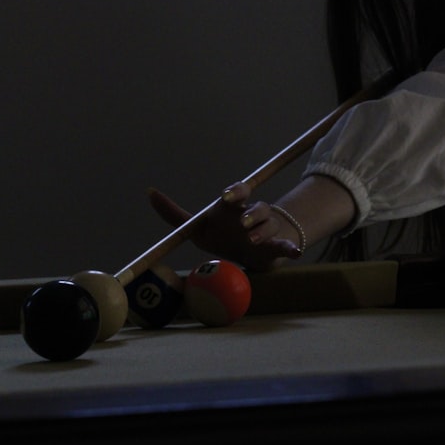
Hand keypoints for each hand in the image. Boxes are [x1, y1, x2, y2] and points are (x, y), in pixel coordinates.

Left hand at [147, 184, 302, 271]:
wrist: (251, 252)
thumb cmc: (223, 235)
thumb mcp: (199, 227)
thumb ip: (174, 214)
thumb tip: (149, 193)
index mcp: (235, 208)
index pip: (239, 192)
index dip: (235, 191)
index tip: (226, 196)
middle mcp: (252, 216)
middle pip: (257, 207)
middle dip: (251, 212)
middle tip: (241, 222)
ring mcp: (266, 231)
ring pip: (269, 225)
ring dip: (262, 232)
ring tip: (251, 241)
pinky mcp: (276, 247)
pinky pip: (286, 245)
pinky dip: (291, 248)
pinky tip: (295, 252)